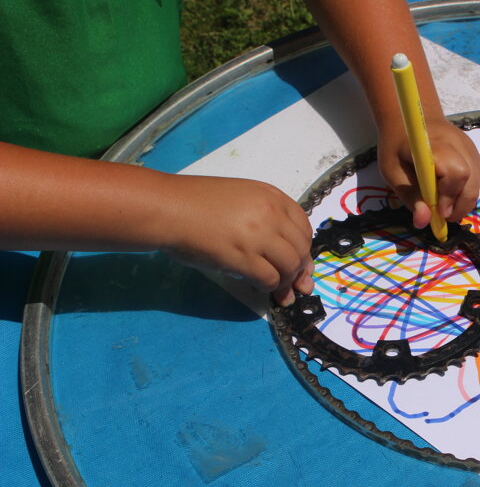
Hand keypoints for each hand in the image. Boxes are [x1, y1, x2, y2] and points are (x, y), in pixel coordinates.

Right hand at [161, 175, 313, 305]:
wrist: (167, 208)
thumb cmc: (198, 203)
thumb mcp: (241, 200)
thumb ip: (267, 221)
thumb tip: (287, 253)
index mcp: (272, 196)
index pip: (304, 228)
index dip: (304, 250)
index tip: (299, 264)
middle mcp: (270, 213)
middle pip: (300, 250)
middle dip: (299, 272)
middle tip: (292, 287)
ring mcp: (258, 234)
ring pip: (290, 266)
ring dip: (285, 283)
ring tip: (276, 290)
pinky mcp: (242, 256)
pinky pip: (270, 279)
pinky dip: (268, 287)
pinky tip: (256, 286)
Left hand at [377, 117, 479, 228]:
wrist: (414, 118)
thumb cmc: (398, 145)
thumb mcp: (393, 172)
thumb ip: (410, 196)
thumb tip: (424, 221)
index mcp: (435, 145)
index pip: (456, 172)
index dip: (449, 196)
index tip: (439, 212)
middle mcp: (460, 145)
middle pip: (470, 182)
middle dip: (459, 206)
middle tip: (442, 217)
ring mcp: (470, 149)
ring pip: (475, 185)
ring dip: (462, 203)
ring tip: (444, 208)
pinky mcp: (474, 155)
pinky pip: (474, 181)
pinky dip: (464, 194)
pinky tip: (448, 195)